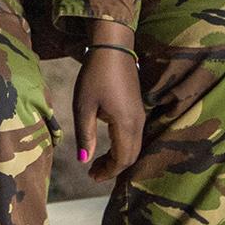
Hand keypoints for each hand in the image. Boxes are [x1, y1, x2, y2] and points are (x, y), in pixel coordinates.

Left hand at [72, 41, 144, 180]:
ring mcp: (140, 115)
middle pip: (131, 156)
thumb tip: (84, 161)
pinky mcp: (137, 109)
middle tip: (92, 173)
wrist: (112, 48)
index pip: (122, 159)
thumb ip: (85, 135)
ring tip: (97, 163)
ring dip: (118, 158)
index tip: (91, 176)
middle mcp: (138, 122)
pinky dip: (122, 147)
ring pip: (134, 147)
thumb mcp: (84, 106)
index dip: (108, 171)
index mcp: (125, 123)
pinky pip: (134, 136)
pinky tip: (107, 146)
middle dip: (113, 168)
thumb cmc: (95, 75)